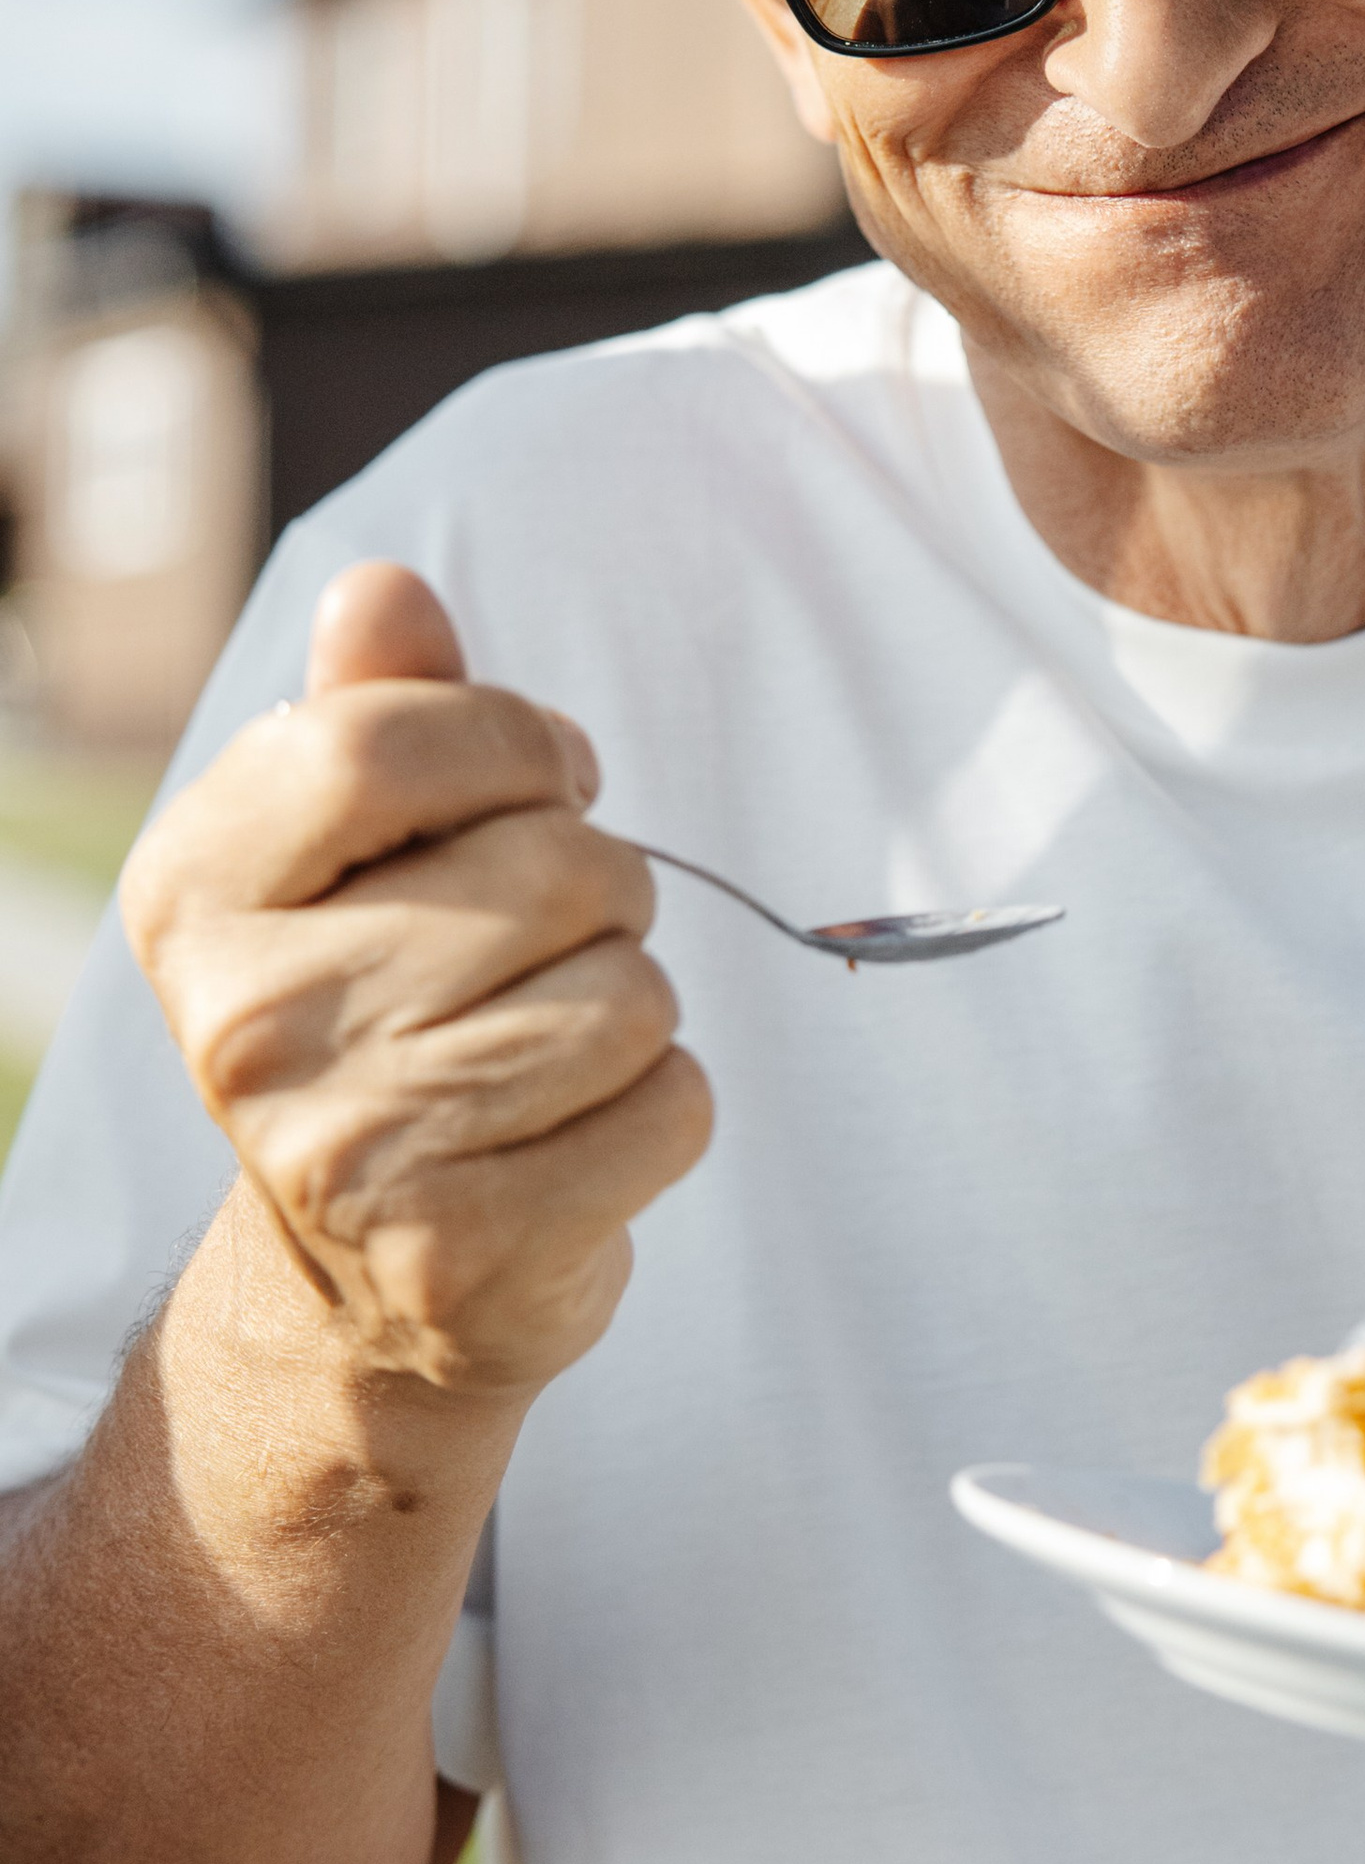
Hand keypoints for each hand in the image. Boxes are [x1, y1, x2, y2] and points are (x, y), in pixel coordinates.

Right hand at [122, 561, 712, 1398]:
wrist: (368, 1274)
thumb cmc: (389, 1002)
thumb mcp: (356, 849)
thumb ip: (377, 707)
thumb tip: (380, 589)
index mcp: (193, 891)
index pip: (377, 742)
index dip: (513, 741)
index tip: (547, 780)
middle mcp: (247, 1024)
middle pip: (555, 869)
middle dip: (603, 886)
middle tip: (547, 943)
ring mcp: (348, 1152)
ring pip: (630, 991)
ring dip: (634, 1003)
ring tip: (553, 1044)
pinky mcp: (463, 1254)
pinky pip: (671, 1105)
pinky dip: (663, 1108)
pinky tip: (578, 1132)